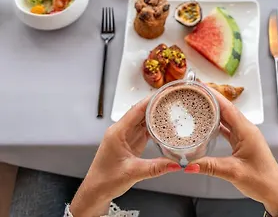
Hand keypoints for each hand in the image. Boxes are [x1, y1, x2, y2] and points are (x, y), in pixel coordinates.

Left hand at [70, 96, 181, 216]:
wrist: (95, 192)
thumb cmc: (105, 181)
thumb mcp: (133, 173)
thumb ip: (156, 167)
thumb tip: (175, 164)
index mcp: (117, 132)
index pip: (136, 110)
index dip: (150, 100)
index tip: (163, 93)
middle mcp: (121, 131)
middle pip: (140, 112)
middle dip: (156, 104)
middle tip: (172, 99)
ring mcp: (126, 136)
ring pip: (142, 120)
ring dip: (155, 114)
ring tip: (171, 108)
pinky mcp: (131, 142)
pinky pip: (143, 129)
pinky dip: (154, 126)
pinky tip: (164, 124)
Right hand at [184, 91, 277, 216]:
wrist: (275, 191)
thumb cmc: (262, 180)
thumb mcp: (233, 172)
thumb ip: (210, 167)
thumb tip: (189, 165)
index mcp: (246, 131)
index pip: (228, 107)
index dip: (214, 96)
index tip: (201, 87)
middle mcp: (246, 129)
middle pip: (227, 109)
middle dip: (212, 100)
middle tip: (196, 93)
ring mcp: (245, 135)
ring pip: (227, 118)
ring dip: (215, 111)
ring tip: (199, 105)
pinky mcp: (243, 142)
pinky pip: (228, 128)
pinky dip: (218, 124)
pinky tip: (208, 124)